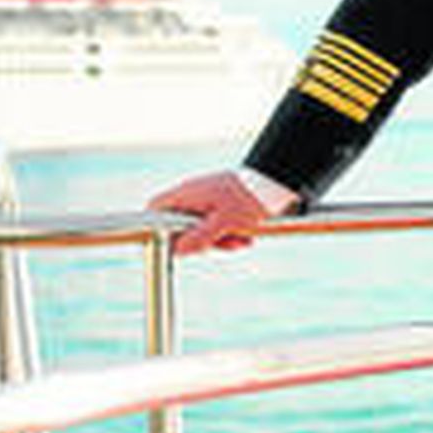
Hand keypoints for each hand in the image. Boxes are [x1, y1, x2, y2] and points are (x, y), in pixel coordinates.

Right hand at [148, 171, 276, 255]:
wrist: (278, 181)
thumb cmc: (250, 197)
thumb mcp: (225, 222)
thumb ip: (199, 237)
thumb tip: (177, 251)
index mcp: (187, 194)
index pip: (155, 209)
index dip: (154, 229)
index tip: (168, 246)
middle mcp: (193, 196)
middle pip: (179, 226)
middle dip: (199, 241)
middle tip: (221, 244)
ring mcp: (207, 200)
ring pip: (200, 229)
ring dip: (219, 240)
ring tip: (240, 240)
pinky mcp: (221, 205)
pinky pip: (216, 226)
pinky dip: (229, 234)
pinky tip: (245, 236)